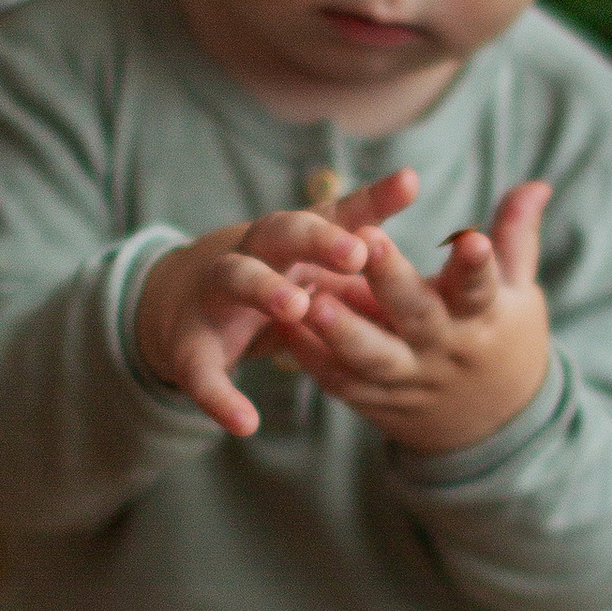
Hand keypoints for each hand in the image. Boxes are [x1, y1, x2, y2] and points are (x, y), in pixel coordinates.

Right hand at [132, 170, 411, 436]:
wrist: (185, 305)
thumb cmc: (273, 273)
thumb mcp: (317, 256)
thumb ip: (361, 228)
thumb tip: (426, 193)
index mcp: (293, 235)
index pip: (335, 209)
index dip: (371, 201)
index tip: (411, 187)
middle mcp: (254, 252)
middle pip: (281, 231)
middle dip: (316, 239)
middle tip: (356, 253)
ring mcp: (216, 293)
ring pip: (236, 277)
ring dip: (264, 288)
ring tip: (296, 307)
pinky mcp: (190, 343)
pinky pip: (201, 368)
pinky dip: (220, 395)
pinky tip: (245, 423)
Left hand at [263, 180, 552, 455]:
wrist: (492, 426)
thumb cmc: (500, 336)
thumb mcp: (518, 290)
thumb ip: (516, 235)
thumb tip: (536, 182)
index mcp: (483, 315)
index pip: (482, 287)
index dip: (478, 265)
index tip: (470, 238)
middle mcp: (444, 348)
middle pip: (418, 316)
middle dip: (391, 280)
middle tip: (365, 239)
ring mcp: (409, 378)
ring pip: (372, 358)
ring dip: (342, 330)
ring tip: (312, 298)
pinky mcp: (377, 401)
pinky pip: (341, 381)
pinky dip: (312, 357)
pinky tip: (284, 324)